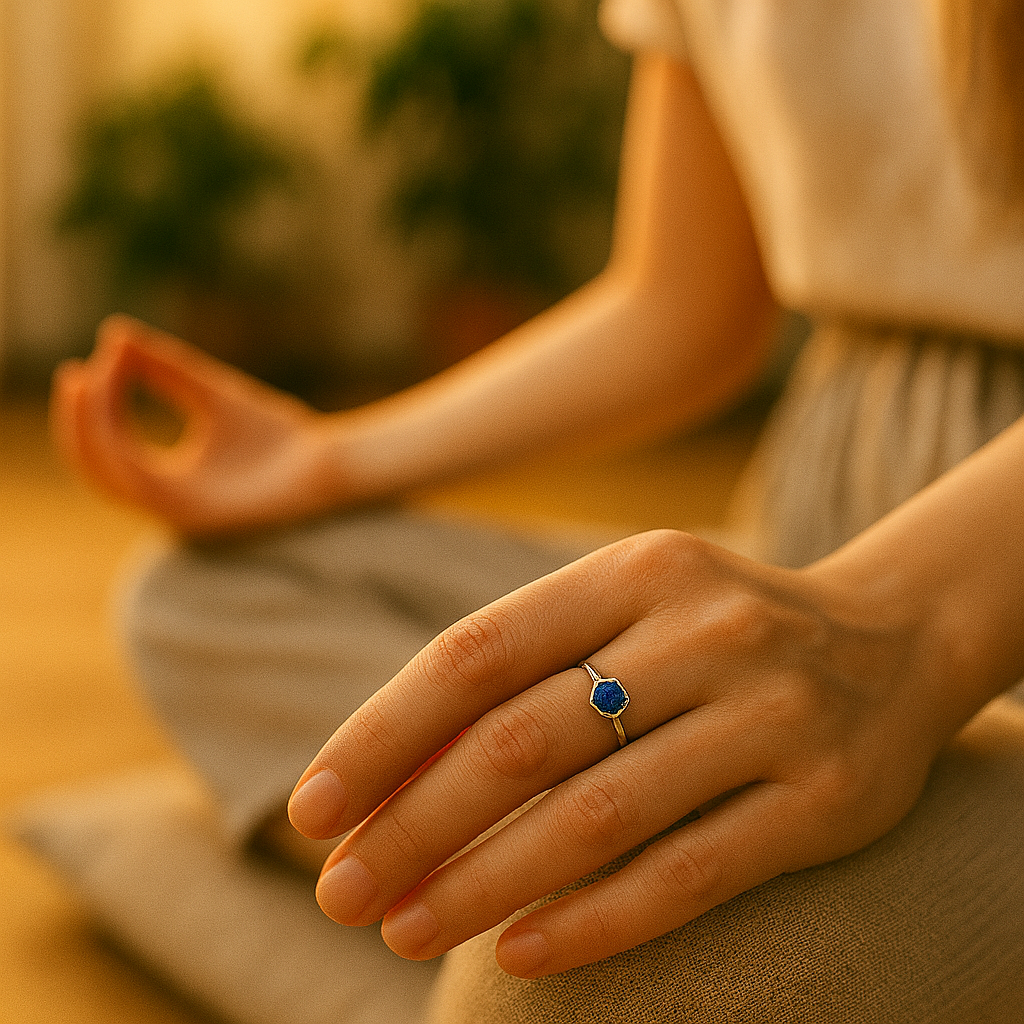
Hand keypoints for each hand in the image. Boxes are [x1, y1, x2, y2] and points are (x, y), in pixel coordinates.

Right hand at [50, 315, 343, 536]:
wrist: (330, 462)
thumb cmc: (278, 436)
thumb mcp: (211, 393)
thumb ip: (165, 370)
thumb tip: (114, 335)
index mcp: (169, 482)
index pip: (113, 449)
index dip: (94, 410)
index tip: (92, 362)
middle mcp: (168, 502)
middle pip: (99, 467)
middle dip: (79, 421)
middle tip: (73, 374)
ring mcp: (181, 514)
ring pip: (110, 477)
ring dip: (89, 429)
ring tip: (84, 382)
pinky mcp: (198, 517)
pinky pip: (141, 485)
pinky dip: (120, 446)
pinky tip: (116, 404)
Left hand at [288, 529, 947, 976]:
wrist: (893, 638)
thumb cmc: (717, 629)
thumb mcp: (627, 612)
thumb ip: (527, 677)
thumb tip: (392, 780)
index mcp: (633, 572)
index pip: (476, 653)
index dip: (382, 735)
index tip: (313, 811)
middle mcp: (703, 631)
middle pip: (522, 741)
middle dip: (413, 825)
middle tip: (340, 894)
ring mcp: (771, 713)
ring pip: (595, 818)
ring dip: (482, 884)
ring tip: (403, 930)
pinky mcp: (826, 800)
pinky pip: (690, 876)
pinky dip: (594, 922)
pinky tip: (519, 952)